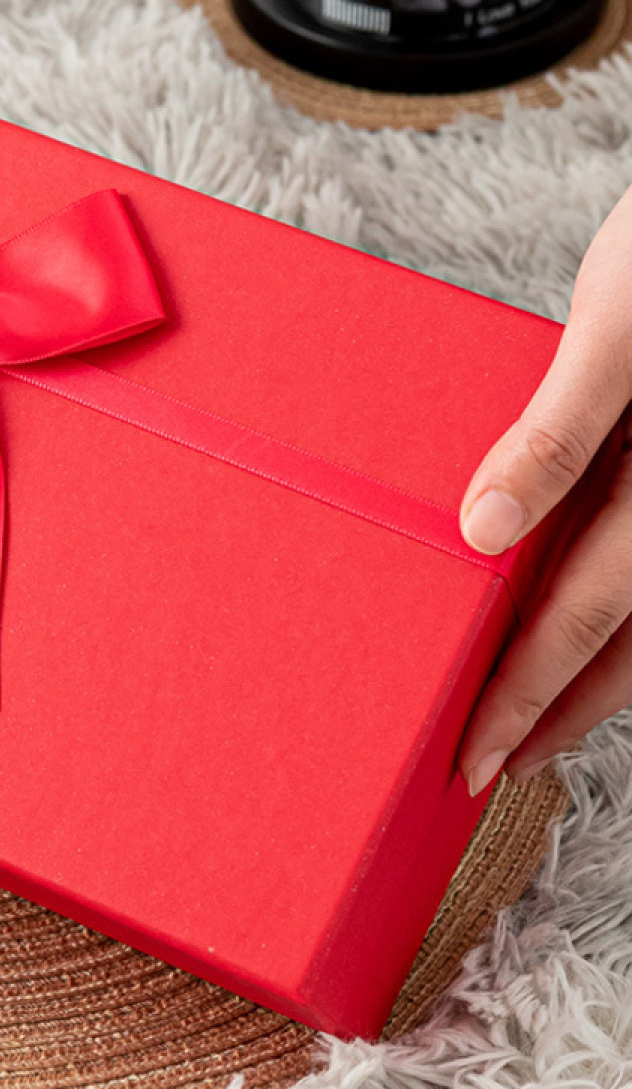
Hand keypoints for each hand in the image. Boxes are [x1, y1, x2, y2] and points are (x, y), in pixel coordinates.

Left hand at [457, 183, 631, 795]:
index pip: (583, 617)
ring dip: (601, 677)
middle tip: (498, 767)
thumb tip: (484, 531)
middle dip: (561, 710)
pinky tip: (593, 621)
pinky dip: (625, 613)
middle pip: (629, 640)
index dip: (528, 695)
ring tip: (544, 720)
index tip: (476, 758)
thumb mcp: (620, 325)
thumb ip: (558, 431)